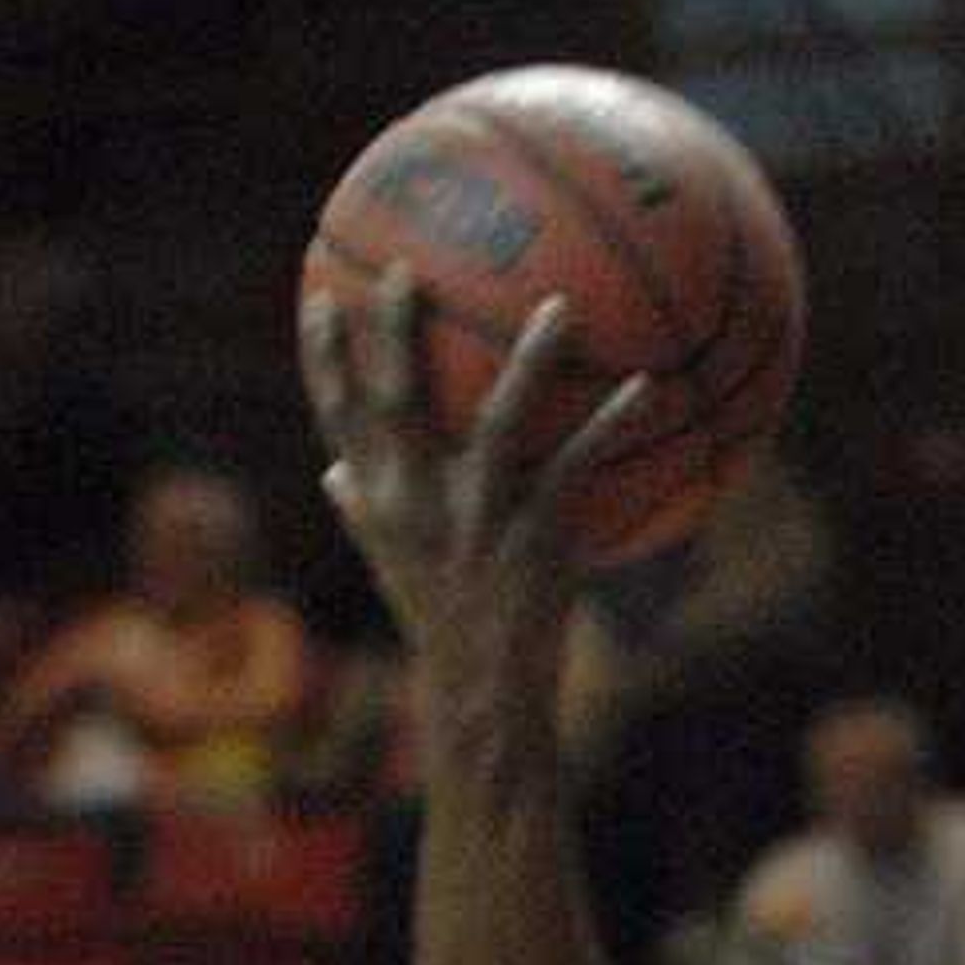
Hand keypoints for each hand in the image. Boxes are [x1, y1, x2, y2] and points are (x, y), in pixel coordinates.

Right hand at [300, 273, 653, 746]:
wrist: (485, 696)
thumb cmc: (441, 623)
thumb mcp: (392, 568)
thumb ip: (362, 514)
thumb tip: (331, 471)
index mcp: (381, 503)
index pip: (337, 417)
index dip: (324, 356)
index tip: (317, 294)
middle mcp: (420, 505)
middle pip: (398, 401)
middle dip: (395, 332)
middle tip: (406, 268)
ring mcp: (479, 520)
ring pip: (501, 421)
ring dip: (530, 360)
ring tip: (560, 306)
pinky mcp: (536, 538)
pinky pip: (578, 465)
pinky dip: (612, 422)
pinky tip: (647, 385)